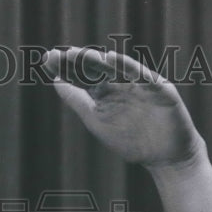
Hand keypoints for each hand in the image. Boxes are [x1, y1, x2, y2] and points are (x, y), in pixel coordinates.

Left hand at [42, 47, 204, 170]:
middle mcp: (120, 83)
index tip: (46, 59)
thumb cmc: (131, 141)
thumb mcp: (97, 122)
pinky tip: (112, 60)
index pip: (81, 76)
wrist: (164, 156)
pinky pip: (143, 76)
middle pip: (96, 68)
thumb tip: (56, 81)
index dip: (65, 67)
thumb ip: (78, 102)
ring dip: (98, 61)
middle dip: (77, 61)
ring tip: (80, 56)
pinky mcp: (159, 89)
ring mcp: (139, 84)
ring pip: (117, 68)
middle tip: (59, 55)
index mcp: (104, 92)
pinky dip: (129, 68)